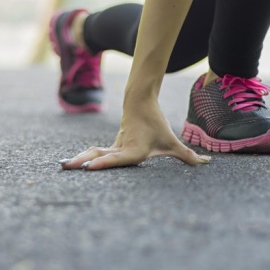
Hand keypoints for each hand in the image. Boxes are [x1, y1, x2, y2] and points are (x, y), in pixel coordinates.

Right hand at [59, 100, 210, 170]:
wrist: (139, 102)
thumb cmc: (156, 124)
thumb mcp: (172, 142)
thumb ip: (188, 156)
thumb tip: (206, 163)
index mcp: (134, 151)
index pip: (117, 159)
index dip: (103, 164)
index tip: (89, 167)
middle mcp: (120, 150)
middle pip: (98, 157)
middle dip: (82, 162)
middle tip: (67, 167)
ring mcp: (112, 147)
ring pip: (92, 154)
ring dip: (78, 160)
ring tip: (62, 166)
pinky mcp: (109, 145)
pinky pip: (93, 153)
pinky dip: (81, 158)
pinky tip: (71, 164)